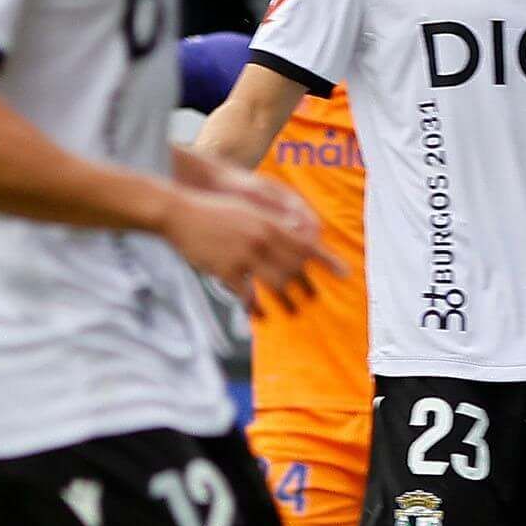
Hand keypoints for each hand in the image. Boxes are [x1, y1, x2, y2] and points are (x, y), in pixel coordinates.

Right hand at [160, 179, 324, 311]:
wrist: (180, 212)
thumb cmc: (215, 211)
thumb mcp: (250, 210)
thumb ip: (274, 222)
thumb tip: (298, 229)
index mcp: (270, 223)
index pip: (307, 245)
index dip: (328, 261)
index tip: (345, 274)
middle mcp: (262, 239)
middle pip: (295, 269)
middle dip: (307, 287)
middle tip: (314, 299)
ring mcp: (244, 255)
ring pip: (276, 284)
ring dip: (287, 302)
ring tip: (293, 311)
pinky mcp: (225, 269)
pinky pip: (246, 294)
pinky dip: (255, 307)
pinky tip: (259, 314)